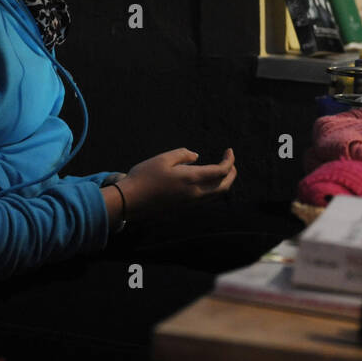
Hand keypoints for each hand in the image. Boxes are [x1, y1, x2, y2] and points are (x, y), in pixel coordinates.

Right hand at [117, 148, 236, 221]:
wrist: (130, 202)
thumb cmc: (144, 177)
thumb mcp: (163, 158)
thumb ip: (183, 155)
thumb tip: (197, 156)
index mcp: (192, 179)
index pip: (221, 171)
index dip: (229, 160)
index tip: (229, 151)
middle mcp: (195, 194)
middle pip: (224, 186)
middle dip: (232, 174)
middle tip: (230, 162)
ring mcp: (190, 204)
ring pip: (216, 195)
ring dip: (223, 183)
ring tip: (221, 172)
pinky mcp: (183, 209)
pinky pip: (205, 201)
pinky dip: (212, 190)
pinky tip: (205, 183)